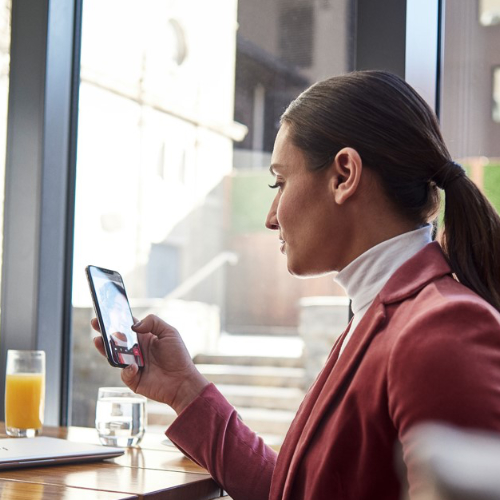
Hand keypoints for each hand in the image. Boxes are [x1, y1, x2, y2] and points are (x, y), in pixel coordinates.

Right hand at [92, 314, 208, 413]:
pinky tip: (133, 367)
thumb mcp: (169, 332)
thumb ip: (153, 322)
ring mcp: (133, 364)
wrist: (183, 381)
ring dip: (105, 348)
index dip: (116, 320)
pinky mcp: (133, 379)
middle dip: (104, 331)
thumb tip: (133, 326)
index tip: (106, 312)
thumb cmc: (178, 356)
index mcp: (145, 338)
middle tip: (95, 323)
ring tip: (98, 340)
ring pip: (114, 356)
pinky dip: (126, 370)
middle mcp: (137, 350)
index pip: (127, 327)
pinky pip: (124, 373)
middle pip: (116, 340)